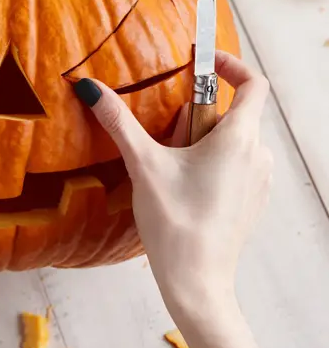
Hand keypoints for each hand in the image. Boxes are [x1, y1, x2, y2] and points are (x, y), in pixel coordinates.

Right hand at [74, 52, 271, 347]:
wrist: (197, 285)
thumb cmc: (176, 223)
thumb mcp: (144, 164)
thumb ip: (118, 120)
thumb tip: (89, 87)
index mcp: (239, 138)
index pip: (253, 83)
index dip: (230, 65)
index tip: (202, 62)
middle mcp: (258, 155)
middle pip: (231, 113)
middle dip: (196, 115)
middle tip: (167, 137)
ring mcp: (258, 180)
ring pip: (230, 140)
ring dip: (200, 140)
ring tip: (171, 165)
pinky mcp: (251, 200)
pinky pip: (235, 163)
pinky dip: (210, 161)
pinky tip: (182, 186)